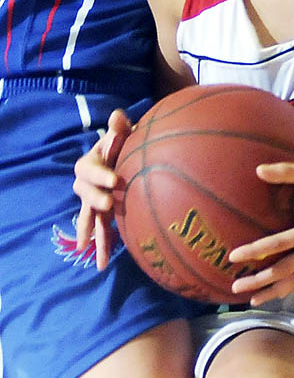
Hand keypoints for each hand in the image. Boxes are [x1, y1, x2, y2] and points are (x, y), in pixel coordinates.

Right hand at [73, 109, 131, 269]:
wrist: (124, 158)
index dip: (100, 174)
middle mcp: (88, 184)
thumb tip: (118, 115)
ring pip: (89, 216)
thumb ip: (121, 128)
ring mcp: (95, 200)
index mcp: (91, 163)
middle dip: (95, 199)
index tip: (115, 180)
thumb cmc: (125, 145)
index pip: (89, 169)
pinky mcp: (105, 213)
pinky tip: (102, 263)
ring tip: (88, 247)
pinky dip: (101, 244)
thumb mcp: (123, 135)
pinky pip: (100, 230)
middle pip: (85, 193)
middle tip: (109, 204)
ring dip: (90, 230)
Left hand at [228, 160, 293, 304]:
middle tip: (236, 287)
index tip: (233, 257)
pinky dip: (292, 285)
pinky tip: (279, 289)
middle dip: (260, 281)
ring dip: (275, 290)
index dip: (254, 250)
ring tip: (254, 299)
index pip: (277, 244)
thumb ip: (286, 171)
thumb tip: (258, 170)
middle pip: (285, 272)